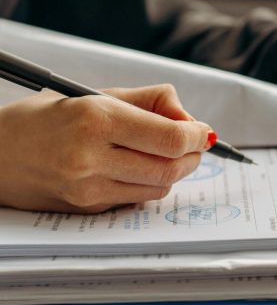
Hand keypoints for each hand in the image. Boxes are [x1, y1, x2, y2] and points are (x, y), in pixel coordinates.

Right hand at [0, 84, 214, 213]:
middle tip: (193, 143)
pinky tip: (138, 167)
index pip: (170, 138)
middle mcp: (91, 158)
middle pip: (171, 168)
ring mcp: (88, 189)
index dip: (197, 135)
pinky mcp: (87, 209)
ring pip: (159, 187)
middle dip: (192, 155)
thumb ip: (150, 102)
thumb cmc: (45, 118)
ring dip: (174, 170)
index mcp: (96, 120)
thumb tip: (190, 119)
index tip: (203, 131)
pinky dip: (150, 183)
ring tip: (166, 153)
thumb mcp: (96, 95)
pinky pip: (137, 198)